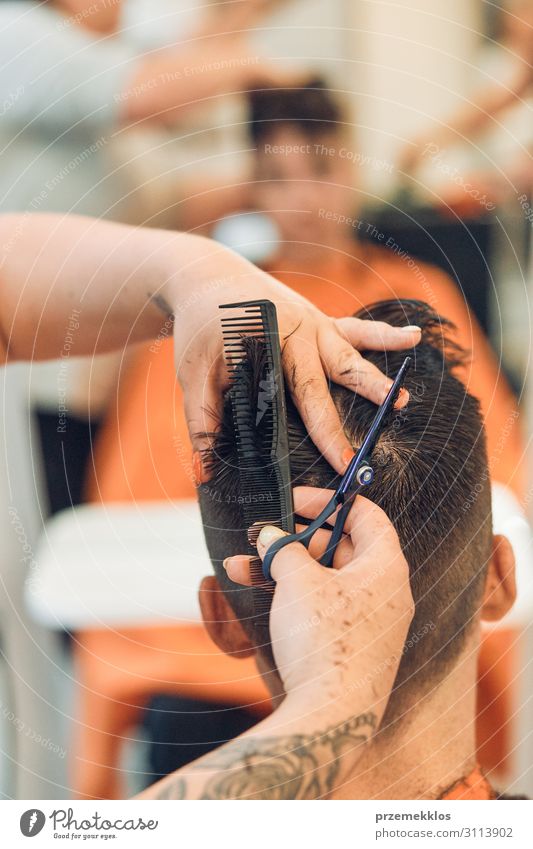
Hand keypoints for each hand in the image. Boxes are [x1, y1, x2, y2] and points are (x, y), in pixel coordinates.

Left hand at [172, 247, 419, 472]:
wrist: (208, 273)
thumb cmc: (201, 326)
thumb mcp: (193, 373)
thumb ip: (202, 421)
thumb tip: (204, 473)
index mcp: (267, 345)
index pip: (297, 398)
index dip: (322, 433)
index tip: (341, 463)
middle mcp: (296, 333)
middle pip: (330, 375)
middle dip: (357, 405)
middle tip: (375, 437)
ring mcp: (312, 324)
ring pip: (348, 352)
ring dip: (375, 375)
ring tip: (401, 397)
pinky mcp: (320, 320)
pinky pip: (355, 328)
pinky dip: (383, 335)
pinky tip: (414, 338)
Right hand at [225, 488, 413, 721]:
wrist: (330, 718)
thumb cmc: (324, 641)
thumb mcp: (298, 581)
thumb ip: (283, 549)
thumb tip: (269, 536)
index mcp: (387, 567)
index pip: (366, 515)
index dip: (329, 501)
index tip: (294, 500)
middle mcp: (386, 592)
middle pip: (341, 548)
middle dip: (295, 539)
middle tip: (263, 534)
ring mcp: (370, 622)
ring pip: (324, 580)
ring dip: (283, 568)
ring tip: (240, 564)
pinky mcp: (352, 646)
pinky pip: (322, 607)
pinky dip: (293, 596)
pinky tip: (253, 590)